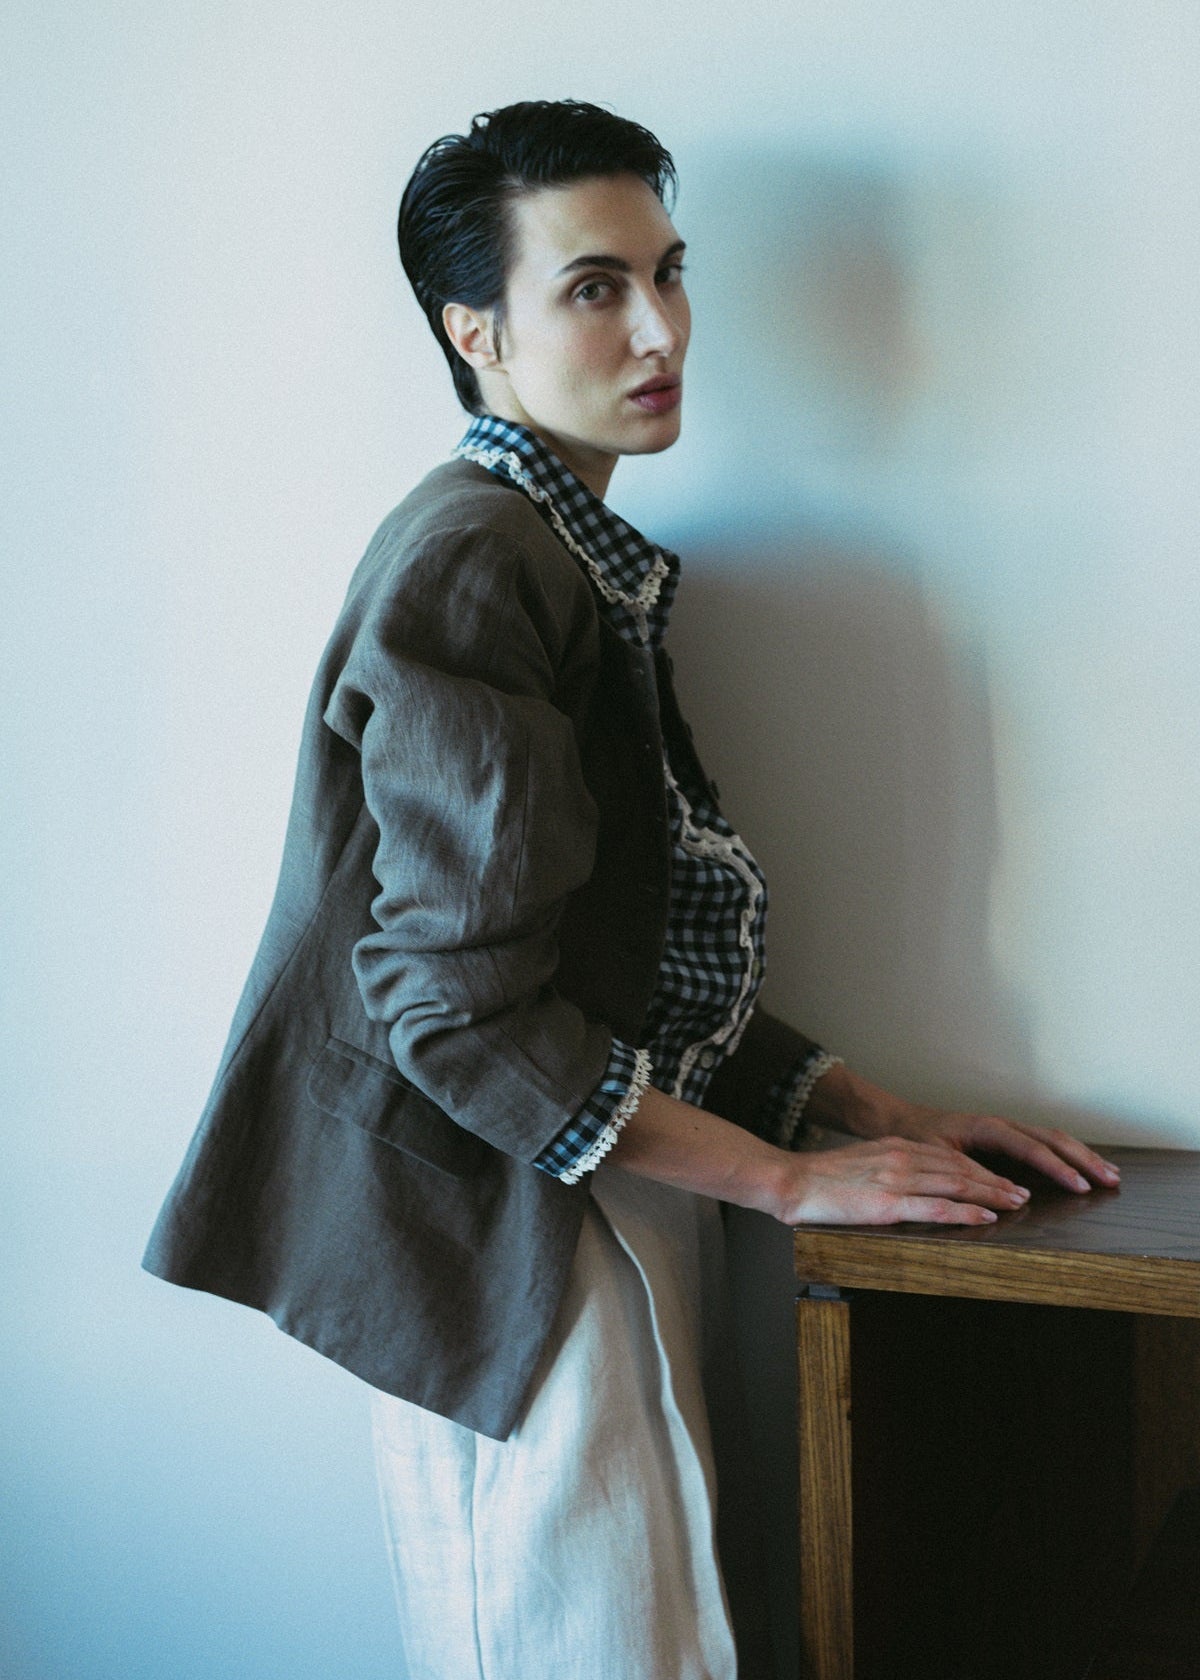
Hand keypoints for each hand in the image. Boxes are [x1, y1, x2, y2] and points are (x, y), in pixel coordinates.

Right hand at [778, 1135, 1037, 1226]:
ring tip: (1016, 1204)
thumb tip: (910, 1185)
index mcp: (896, 1148)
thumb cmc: (819, 1179)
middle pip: (960, 1169)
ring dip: (991, 1194)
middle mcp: (901, 1158)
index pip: (949, 1158)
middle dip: (996, 1181)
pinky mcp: (888, 1203)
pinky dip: (966, 1212)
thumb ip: (888, 1169)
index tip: (1002, 1180)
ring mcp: (896, 1179)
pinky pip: (935, 1208)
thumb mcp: (861, 1163)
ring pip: (956, 1185)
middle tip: (1022, 1192)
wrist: (790, 1181)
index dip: (980, 1170)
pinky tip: (986, 1216)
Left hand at [884, 1102, 1120, 1196]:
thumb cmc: (917, 1140)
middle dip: (1083, 1159)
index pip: (1032, 1148)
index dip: (1058, 1168)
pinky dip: (1067, 1153)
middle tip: (1110, 1180)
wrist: (901, 1121)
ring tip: (1110, 1173)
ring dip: (1082, 1155)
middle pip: (1052, 1138)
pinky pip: (1044, 1143)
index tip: (1080, 1185)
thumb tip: (1008, 1194)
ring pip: (1053, 1138)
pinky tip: (1084, 1165)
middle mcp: (1002, 1125)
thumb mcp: (939, 1159)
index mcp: (988, 1128)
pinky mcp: (1007, 1137)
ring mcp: (1007, 1129)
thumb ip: (971, 1175)